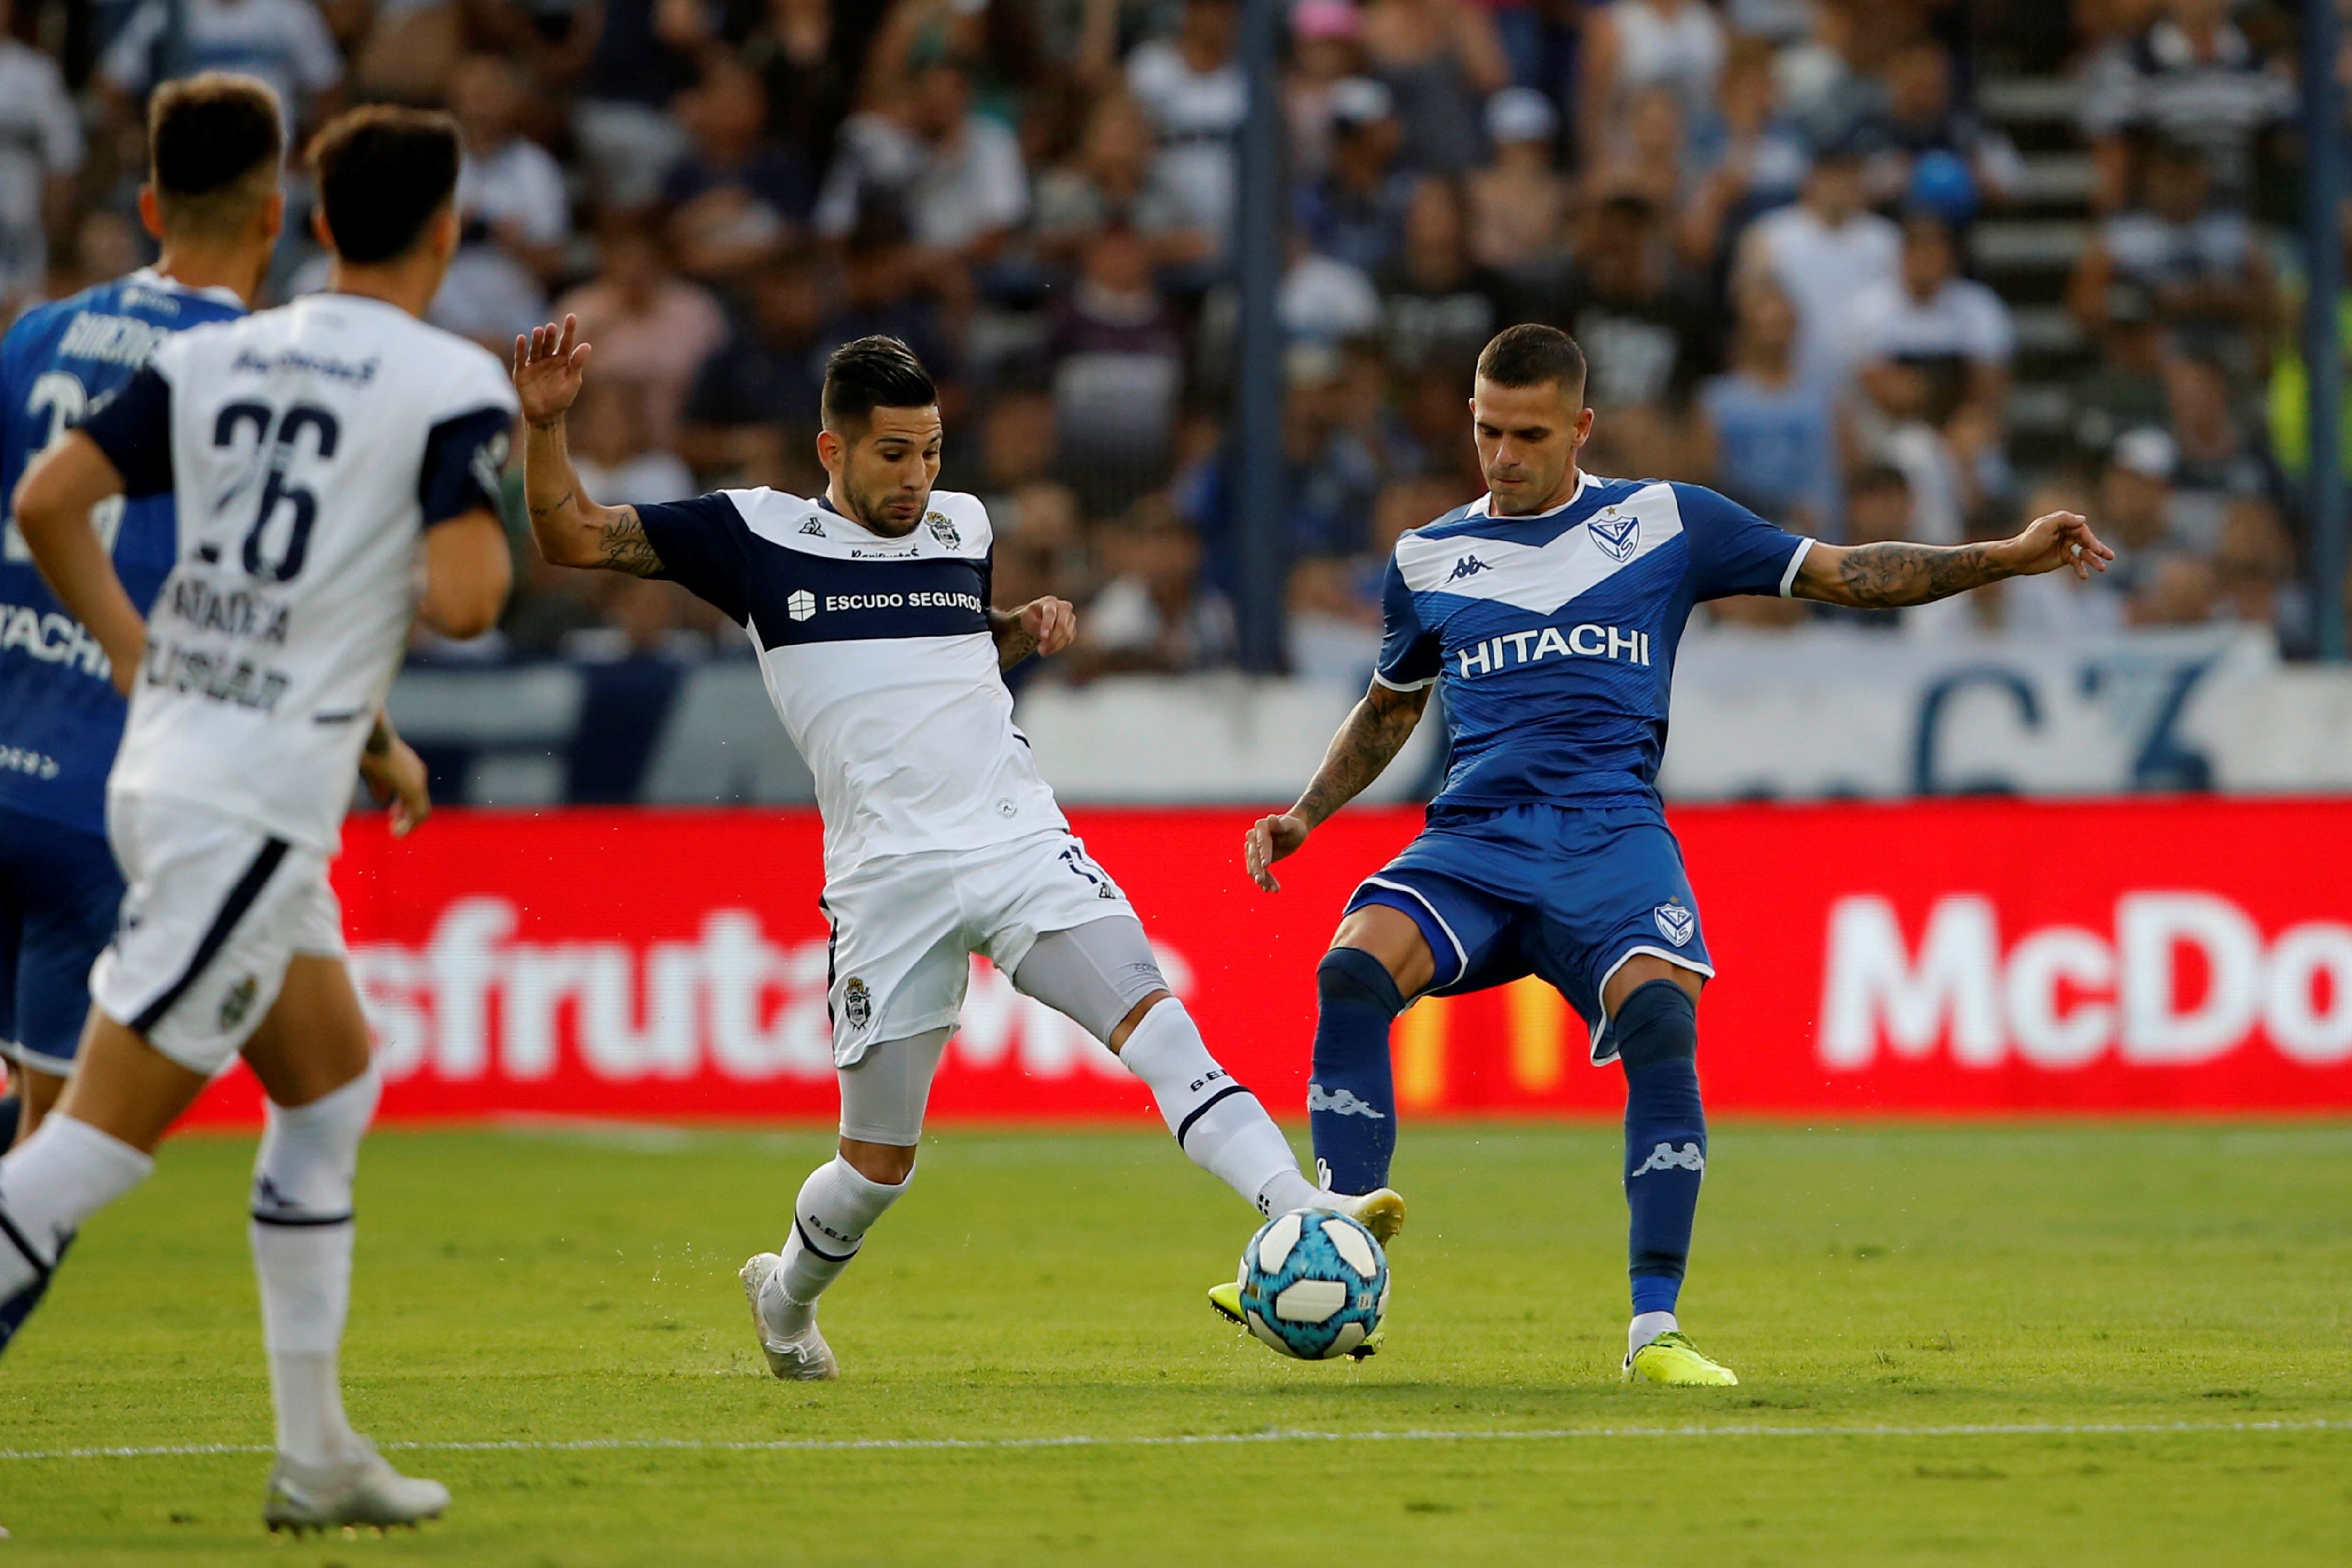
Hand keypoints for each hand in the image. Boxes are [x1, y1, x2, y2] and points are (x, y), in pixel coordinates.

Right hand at [358, 732, 431, 836]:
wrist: (371, 735)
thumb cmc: (366, 748)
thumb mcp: (373, 769)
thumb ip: (380, 784)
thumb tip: (383, 798)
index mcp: (407, 766)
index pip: (410, 791)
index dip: (402, 806)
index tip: (392, 815)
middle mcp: (416, 772)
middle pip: (417, 801)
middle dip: (406, 816)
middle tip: (396, 829)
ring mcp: (417, 780)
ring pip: (420, 809)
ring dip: (409, 824)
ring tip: (396, 834)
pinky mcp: (414, 788)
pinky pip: (418, 812)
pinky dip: (409, 824)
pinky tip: (396, 832)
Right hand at [512, 315, 591, 428]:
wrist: (546, 414)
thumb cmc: (562, 398)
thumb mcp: (573, 382)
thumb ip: (577, 364)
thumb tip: (587, 345)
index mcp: (563, 360)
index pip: (567, 342)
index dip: (569, 330)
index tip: (572, 316)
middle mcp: (548, 358)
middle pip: (550, 344)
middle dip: (551, 335)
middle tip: (552, 327)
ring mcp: (534, 363)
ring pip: (536, 348)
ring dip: (537, 340)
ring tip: (539, 331)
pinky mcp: (521, 371)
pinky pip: (521, 358)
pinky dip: (520, 348)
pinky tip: (521, 338)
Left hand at [1019, 596, 1076, 656]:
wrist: (1038, 618)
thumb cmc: (1032, 616)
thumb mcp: (1027, 617)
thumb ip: (1036, 625)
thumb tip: (1047, 636)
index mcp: (1049, 601)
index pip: (1050, 613)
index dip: (1047, 625)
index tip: (1043, 636)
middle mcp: (1063, 607)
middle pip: (1062, 625)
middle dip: (1051, 639)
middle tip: (1040, 649)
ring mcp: (1070, 618)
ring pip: (1067, 634)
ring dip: (1054, 645)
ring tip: (1042, 651)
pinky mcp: (1073, 628)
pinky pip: (1068, 640)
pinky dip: (1058, 647)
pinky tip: (1048, 649)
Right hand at [1244, 812, 1309, 891]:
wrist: (1292, 832)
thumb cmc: (1294, 827)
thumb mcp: (1291, 825)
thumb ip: (1280, 824)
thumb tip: (1271, 818)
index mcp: (1261, 826)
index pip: (1262, 842)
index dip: (1264, 853)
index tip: (1266, 865)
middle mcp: (1252, 836)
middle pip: (1253, 855)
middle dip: (1258, 869)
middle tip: (1261, 881)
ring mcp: (1252, 848)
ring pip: (1253, 866)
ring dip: (1261, 878)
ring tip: (1271, 889)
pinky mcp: (1255, 858)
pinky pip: (1256, 871)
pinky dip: (1263, 880)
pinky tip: (1269, 889)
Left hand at [1998, 511, 2115, 580]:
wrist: (2016, 558)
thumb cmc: (2029, 540)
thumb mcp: (2045, 526)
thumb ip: (2064, 520)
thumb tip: (2083, 519)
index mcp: (2063, 523)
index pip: (2081, 529)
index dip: (2090, 539)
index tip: (2095, 549)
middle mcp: (2066, 533)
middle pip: (2086, 541)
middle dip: (2098, 549)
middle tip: (2110, 556)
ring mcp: (2065, 546)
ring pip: (2084, 552)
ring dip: (2093, 560)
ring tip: (2102, 568)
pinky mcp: (2063, 558)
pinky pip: (2076, 562)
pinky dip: (2081, 568)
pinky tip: (2084, 575)